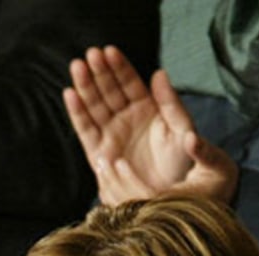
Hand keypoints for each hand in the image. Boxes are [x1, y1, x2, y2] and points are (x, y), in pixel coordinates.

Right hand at [64, 46, 237, 204]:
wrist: (176, 200)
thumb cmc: (187, 167)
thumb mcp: (182, 131)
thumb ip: (172, 104)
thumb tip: (159, 74)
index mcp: (148, 110)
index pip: (130, 83)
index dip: (119, 67)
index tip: (109, 51)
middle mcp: (127, 120)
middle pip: (109, 90)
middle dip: (98, 72)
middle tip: (89, 55)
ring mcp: (112, 136)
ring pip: (95, 106)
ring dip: (84, 86)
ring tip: (76, 67)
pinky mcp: (100, 155)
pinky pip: (86, 130)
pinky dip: (78, 113)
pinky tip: (70, 94)